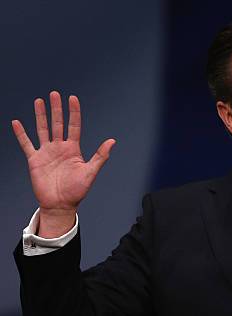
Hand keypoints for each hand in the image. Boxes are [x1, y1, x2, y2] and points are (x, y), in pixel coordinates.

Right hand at [12, 91, 114, 233]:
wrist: (60, 204)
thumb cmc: (77, 191)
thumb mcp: (90, 172)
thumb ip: (100, 156)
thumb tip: (112, 141)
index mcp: (73, 149)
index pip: (74, 126)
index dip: (73, 112)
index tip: (72, 98)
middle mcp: (60, 148)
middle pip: (57, 123)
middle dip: (56, 109)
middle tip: (54, 94)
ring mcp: (47, 152)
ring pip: (42, 129)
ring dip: (40, 115)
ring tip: (39, 101)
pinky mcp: (35, 160)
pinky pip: (26, 144)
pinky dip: (21, 134)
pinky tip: (17, 122)